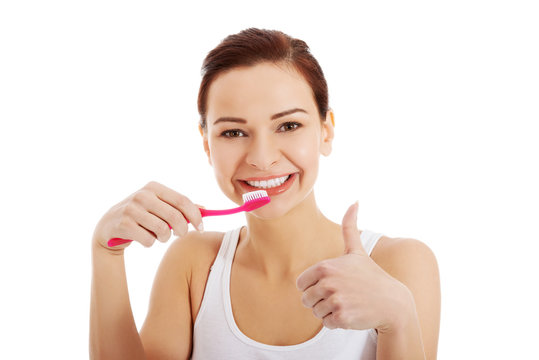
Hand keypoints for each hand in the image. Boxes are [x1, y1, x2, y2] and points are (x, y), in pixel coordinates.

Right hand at [92, 181, 204, 251]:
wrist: (109, 226)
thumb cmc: (141, 216)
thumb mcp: (158, 206)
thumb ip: (179, 207)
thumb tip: (205, 209)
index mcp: (154, 187)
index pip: (182, 200)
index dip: (195, 216)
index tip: (201, 227)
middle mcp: (143, 195)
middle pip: (175, 216)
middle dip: (183, 230)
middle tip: (181, 234)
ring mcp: (132, 208)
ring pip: (162, 230)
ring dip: (164, 238)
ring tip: (159, 236)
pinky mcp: (124, 223)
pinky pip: (149, 240)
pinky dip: (150, 243)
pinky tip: (144, 238)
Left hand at [296, 202, 410, 330]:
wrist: (392, 302)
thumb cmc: (371, 276)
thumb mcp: (357, 251)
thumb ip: (349, 227)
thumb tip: (355, 201)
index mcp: (325, 267)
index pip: (301, 284)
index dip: (314, 286)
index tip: (332, 284)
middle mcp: (328, 282)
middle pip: (306, 299)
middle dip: (321, 301)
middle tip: (342, 295)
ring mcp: (335, 300)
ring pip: (316, 312)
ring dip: (329, 312)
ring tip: (347, 303)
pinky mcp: (342, 317)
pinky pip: (326, 324)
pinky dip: (337, 322)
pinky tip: (351, 313)